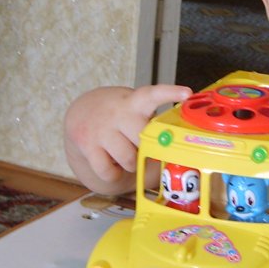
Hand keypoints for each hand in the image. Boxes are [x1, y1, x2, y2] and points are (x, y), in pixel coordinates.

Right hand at [64, 84, 191, 193]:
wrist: (81, 112)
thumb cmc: (122, 116)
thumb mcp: (137, 108)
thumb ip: (155, 122)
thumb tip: (175, 149)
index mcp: (136, 102)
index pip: (153, 94)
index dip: (171, 93)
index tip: (186, 93)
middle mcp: (118, 114)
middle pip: (144, 138)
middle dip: (147, 147)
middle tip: (142, 144)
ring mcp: (101, 129)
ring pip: (129, 159)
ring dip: (132, 163)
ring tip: (126, 152)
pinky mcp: (87, 146)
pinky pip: (109, 172)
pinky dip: (114, 174)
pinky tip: (112, 162)